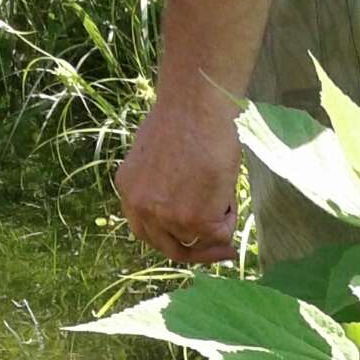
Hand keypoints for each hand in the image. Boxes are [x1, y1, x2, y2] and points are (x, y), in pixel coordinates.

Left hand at [116, 85, 240, 264]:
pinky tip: (228, 188)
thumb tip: (184, 200)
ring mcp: (168, 217)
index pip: (146, 232)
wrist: (198, 105)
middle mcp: (142, 207)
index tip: (195, 242)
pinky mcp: (196, 220)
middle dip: (200, 253)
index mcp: (128, 189)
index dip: (173, 240)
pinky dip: (230, 216)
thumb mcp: (156, 155)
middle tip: (224, 250)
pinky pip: (221, 234)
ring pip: (201, 240)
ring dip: (219, 220)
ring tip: (223, 187)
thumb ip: (161, 184)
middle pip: (171, 249)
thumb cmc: (185, 117)